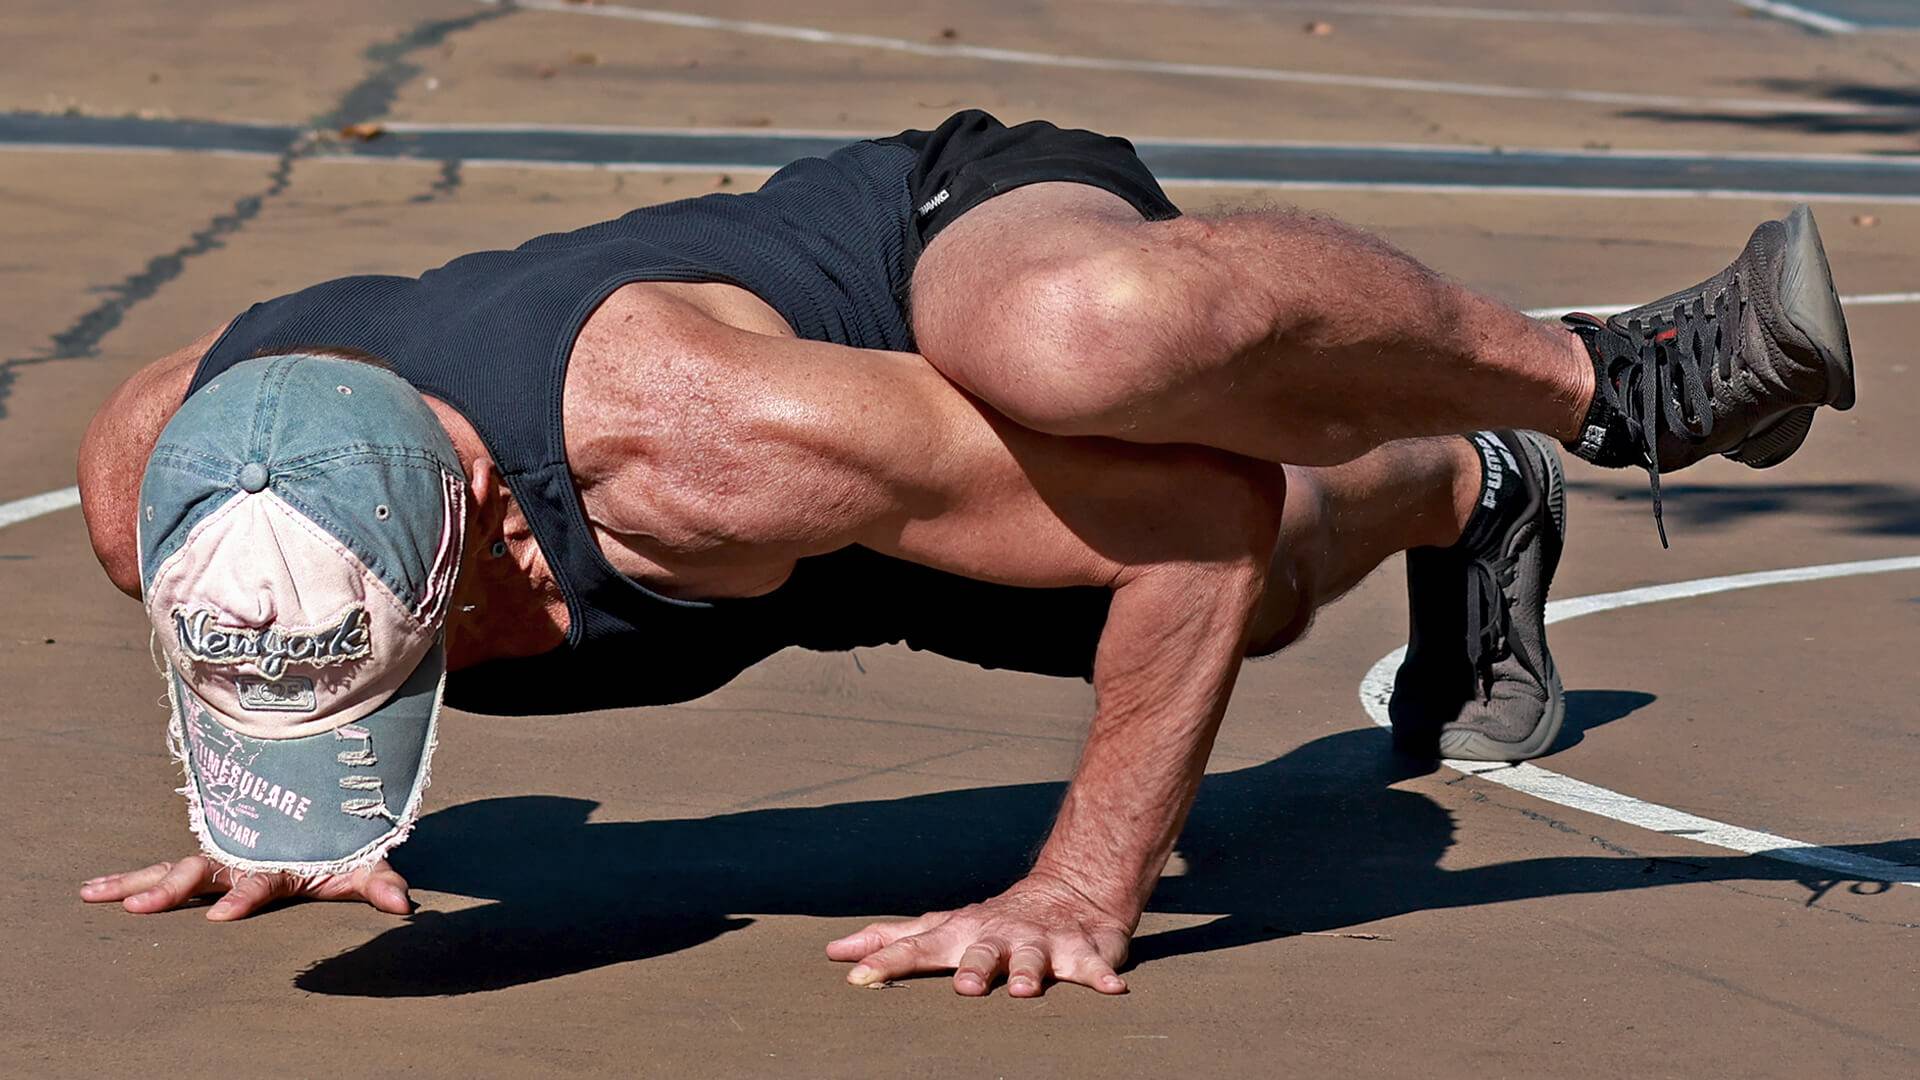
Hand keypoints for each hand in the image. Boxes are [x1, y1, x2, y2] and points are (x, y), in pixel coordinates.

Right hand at [78, 854, 411, 920]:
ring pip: (173, 866)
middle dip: (172, 886)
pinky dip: (131, 878)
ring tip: (93, 893)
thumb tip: (403, 904)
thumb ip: (380, 881)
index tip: (221, 918)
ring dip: (135, 880)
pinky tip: (95, 890)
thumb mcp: (365, 862)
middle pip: (203, 870)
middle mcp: (245, 855)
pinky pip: (165, 868)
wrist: (330, 801)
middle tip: (141, 905)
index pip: (260, 881)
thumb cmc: (345, 844)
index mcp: (281, 861)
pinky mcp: (210, 860)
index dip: (244, 898)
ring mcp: (224, 856)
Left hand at [826, 875, 1132, 996]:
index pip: (917, 948)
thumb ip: (892, 940)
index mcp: (962, 935)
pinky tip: (1112, 990)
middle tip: (964, 986)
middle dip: (973, 968)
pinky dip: (1102, 976)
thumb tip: (835, 952)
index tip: (855, 977)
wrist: (1070, 891)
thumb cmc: (993, 922)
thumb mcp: (942, 928)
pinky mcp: (1083, 951)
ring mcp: (1042, 943)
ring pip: (1035, 958)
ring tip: (1025, 990)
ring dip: (1030, 972)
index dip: (887, 962)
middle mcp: (999, 937)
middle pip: (981, 953)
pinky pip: (1094, 966)